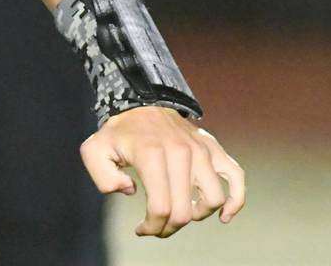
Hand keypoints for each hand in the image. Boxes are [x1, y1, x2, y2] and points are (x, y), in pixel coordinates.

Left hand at [80, 106, 244, 237]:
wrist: (141, 101)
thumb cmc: (118, 132)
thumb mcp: (94, 150)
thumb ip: (103, 178)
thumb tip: (132, 191)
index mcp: (152, 154)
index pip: (161, 208)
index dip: (152, 227)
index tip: (141, 229)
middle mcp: (181, 152)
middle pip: (185, 210)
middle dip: (169, 227)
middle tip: (157, 226)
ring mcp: (200, 150)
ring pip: (213, 198)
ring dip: (198, 215)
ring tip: (182, 212)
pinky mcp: (213, 148)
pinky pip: (236, 177)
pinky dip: (235, 200)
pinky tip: (223, 216)